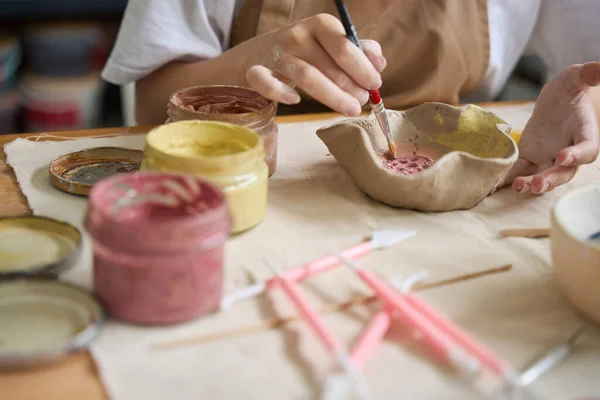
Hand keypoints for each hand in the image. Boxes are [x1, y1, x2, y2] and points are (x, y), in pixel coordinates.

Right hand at [234, 14, 384, 115]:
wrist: (256, 55)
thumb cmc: (303, 52)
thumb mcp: (330, 44)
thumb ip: (356, 50)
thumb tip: (379, 62)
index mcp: (318, 25)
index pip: (344, 45)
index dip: (363, 67)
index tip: (375, 84)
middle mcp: (296, 35)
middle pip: (329, 65)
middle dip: (351, 87)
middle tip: (363, 102)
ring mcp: (275, 54)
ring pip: (306, 76)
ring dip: (332, 96)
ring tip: (350, 109)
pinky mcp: (256, 72)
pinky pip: (266, 82)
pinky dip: (280, 92)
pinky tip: (296, 101)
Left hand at [496, 62, 599, 193]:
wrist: (553, 103)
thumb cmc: (567, 90)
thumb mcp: (574, 78)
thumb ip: (585, 75)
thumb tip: (598, 67)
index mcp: (584, 133)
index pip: (587, 149)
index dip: (578, 155)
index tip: (564, 156)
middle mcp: (567, 150)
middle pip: (564, 172)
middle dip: (551, 179)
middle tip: (536, 184)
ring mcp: (548, 158)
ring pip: (542, 176)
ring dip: (530, 185)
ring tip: (518, 187)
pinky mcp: (529, 159)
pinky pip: (519, 172)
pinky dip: (507, 180)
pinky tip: (492, 188)